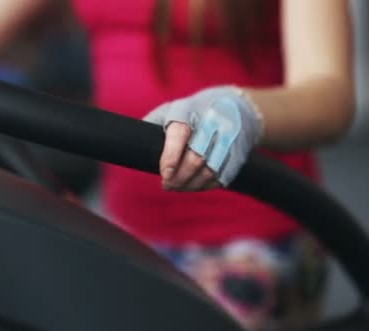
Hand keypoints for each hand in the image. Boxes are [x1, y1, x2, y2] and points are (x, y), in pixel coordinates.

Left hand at [144, 87, 261, 190]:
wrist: (238, 106)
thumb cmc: (194, 111)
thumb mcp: (172, 109)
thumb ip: (152, 124)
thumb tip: (129, 141)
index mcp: (191, 110)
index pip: (180, 134)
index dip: (170, 158)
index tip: (164, 174)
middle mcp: (213, 122)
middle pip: (196, 158)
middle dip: (179, 178)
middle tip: (167, 185)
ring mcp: (230, 138)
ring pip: (210, 171)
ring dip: (191, 185)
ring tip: (178, 187)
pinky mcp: (239, 154)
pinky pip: (222, 177)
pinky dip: (206, 186)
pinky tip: (194, 186)